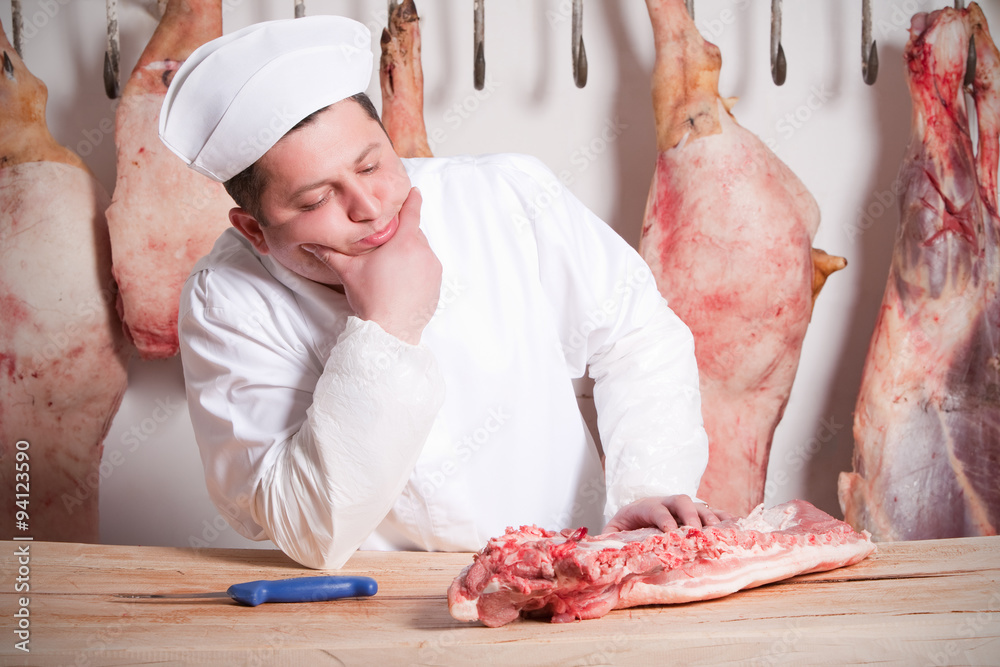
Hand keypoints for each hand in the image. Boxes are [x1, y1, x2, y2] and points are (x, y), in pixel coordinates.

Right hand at [305, 187, 441, 344]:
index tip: (414, 191)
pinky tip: (402, 279)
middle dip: (402, 235)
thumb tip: (310, 242)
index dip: (412, 200)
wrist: (390, 331)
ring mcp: (433, 270)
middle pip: (415, 233)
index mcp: (405, 242)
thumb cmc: (371, 299)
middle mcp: (424, 252)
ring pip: (422, 251)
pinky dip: (417, 269)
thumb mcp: (347, 272)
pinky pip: (428, 268)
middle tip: (386, 243)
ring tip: (392, 265)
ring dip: (410, 253)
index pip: (412, 212)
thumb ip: (330, 253)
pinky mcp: (437, 285)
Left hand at [604, 495, 734, 532]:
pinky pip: (714, 512)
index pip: (656, 508)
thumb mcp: (613, 531)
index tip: (670, 533)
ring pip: (699, 506)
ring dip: (710, 518)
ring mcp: (682, 506)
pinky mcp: (695, 513)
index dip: (663, 519)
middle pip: (681, 501)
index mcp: (644, 507)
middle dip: (689, 516)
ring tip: (719, 532)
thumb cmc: (625, 527)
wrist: (635, 513)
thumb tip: (602, 551)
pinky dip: (726, 518)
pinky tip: (738, 525)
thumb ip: (610, 538)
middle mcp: (666, 502)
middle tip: (695, 532)